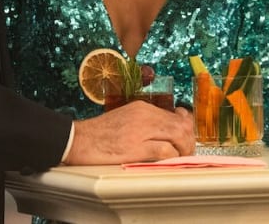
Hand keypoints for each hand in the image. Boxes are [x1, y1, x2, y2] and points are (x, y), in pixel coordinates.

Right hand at [63, 102, 194, 164]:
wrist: (79, 140)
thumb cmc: (100, 133)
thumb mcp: (126, 118)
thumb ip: (146, 122)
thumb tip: (168, 131)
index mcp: (142, 107)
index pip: (178, 115)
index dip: (188, 128)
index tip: (187, 137)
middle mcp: (145, 115)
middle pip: (182, 125)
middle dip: (189, 141)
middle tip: (186, 151)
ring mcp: (141, 131)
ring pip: (178, 136)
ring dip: (183, 150)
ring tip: (180, 158)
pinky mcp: (136, 147)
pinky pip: (165, 151)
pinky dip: (172, 157)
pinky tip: (169, 161)